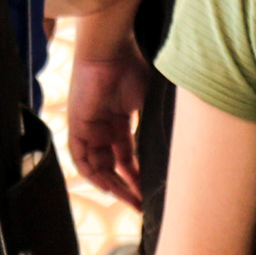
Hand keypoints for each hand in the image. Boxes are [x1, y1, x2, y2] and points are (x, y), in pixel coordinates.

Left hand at [66, 28, 150, 205]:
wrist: (111, 49)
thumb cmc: (132, 66)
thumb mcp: (149, 101)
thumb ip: (155, 123)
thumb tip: (178, 146)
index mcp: (119, 119)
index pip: (127, 155)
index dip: (137, 175)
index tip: (149, 192)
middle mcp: (102, 126)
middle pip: (112, 165)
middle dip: (126, 186)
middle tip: (141, 205)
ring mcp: (89, 126)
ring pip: (97, 165)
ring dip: (112, 185)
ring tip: (130, 200)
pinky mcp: (77, 124)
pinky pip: (81, 157)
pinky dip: (93, 173)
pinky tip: (108, 187)